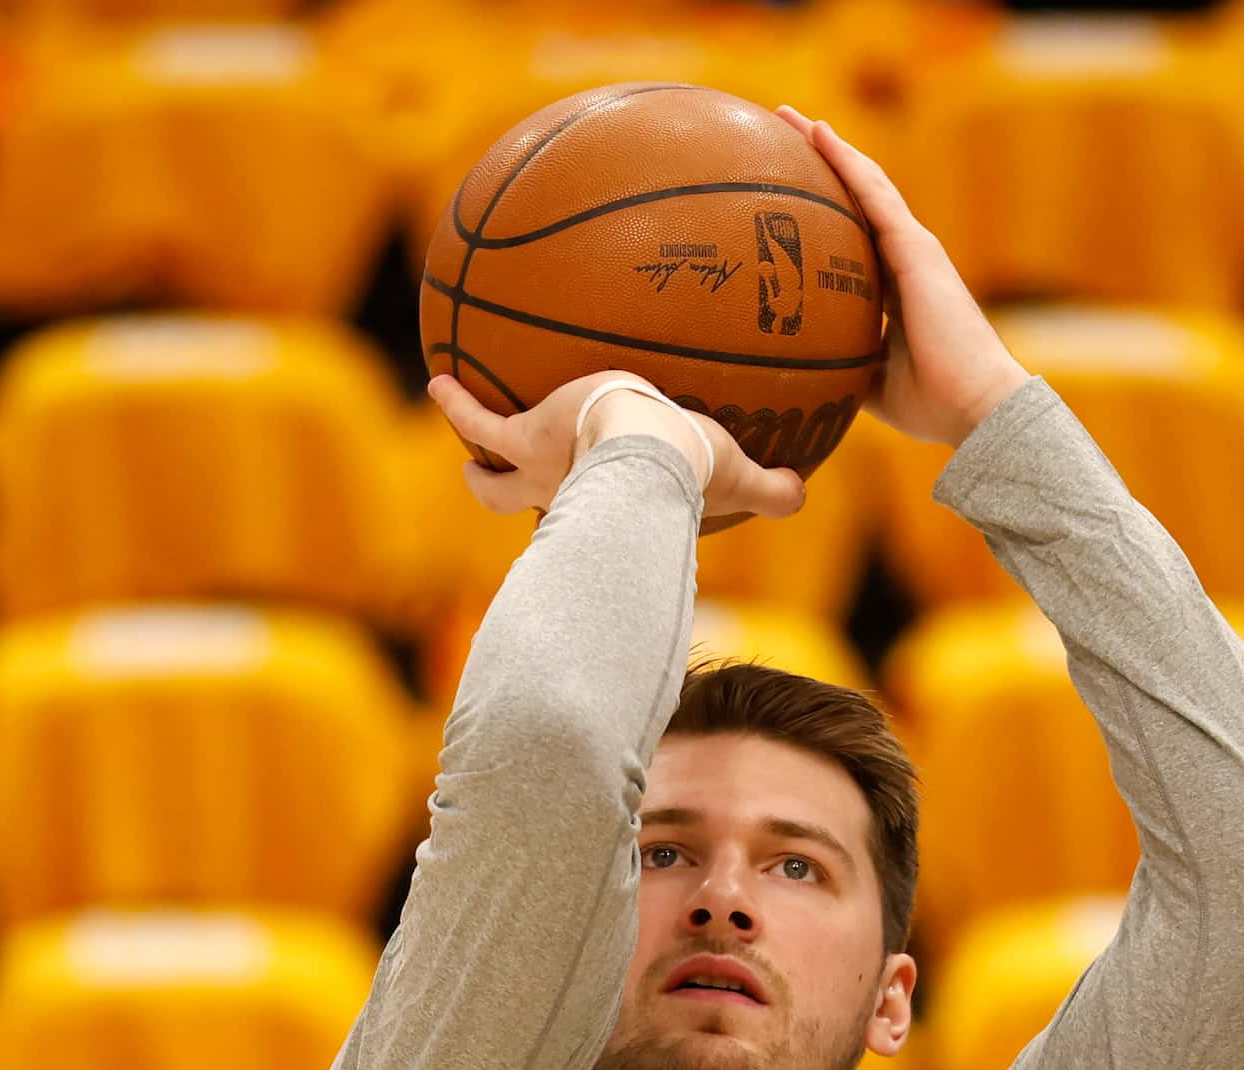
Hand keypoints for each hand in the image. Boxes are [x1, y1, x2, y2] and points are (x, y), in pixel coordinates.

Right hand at [427, 371, 805, 523]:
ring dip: (471, 451)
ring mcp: (538, 471)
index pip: (592, 516)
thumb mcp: (740, 477)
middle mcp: (567, 498)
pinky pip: (476, 418)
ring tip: (449, 417)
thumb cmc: (696, 467)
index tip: (582, 510)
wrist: (649, 447)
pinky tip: (437, 378)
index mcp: (610, 505)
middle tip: (485, 476)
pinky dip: (454, 401)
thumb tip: (806, 494)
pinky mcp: (522, 436)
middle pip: (521, 507)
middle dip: (501, 491)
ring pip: (489, 477)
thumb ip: (773, 490)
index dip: (585, 518)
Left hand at [775, 106, 1030, 448]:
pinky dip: (846, 162)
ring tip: (790, 119)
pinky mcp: (917, 250)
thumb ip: (843, 363)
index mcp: (898, 288)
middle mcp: (907, 258)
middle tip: (782, 134)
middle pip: (858, 199)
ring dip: (828, 148)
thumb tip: (799, 368)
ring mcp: (914, 249)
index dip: (825, 206)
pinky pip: (875, 196)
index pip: (854, 235)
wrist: (978, 408)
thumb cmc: (934, 404)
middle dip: (822, 165)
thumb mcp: (871, 383)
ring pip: (865, 184)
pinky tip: (820, 135)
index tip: (786, 186)